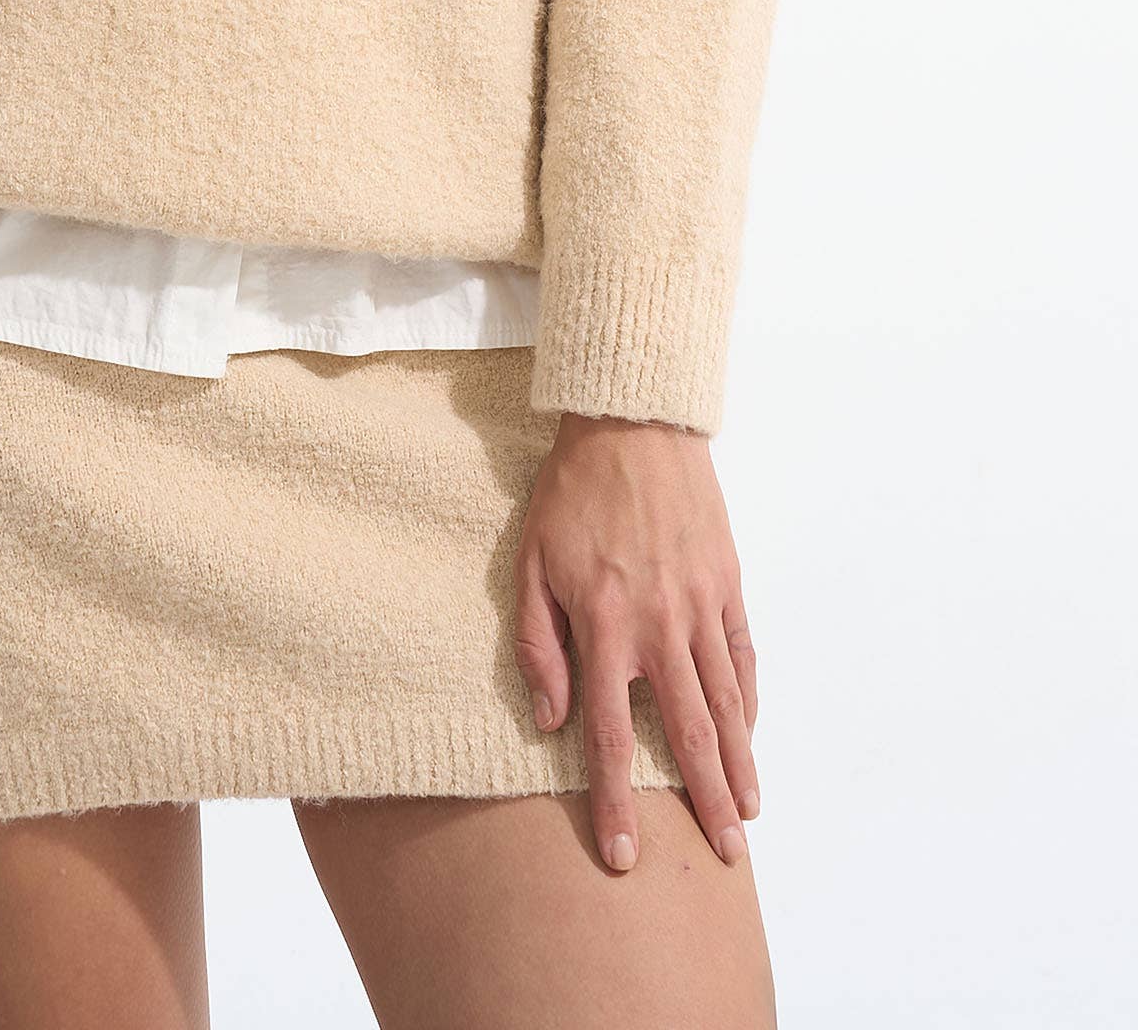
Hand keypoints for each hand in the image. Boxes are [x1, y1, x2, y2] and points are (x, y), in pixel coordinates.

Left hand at [512, 411, 758, 874]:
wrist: (632, 423)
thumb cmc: (571, 494)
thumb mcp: (530, 563)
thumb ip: (538, 645)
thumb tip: (552, 720)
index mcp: (606, 626)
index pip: (610, 735)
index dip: (616, 800)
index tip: (623, 854)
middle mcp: (660, 627)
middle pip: (688, 734)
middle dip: (703, 802)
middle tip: (721, 856)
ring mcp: (701, 606)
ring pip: (726, 704)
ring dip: (739, 765)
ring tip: (748, 814)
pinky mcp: (727, 584)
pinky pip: (743, 656)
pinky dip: (749, 701)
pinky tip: (750, 736)